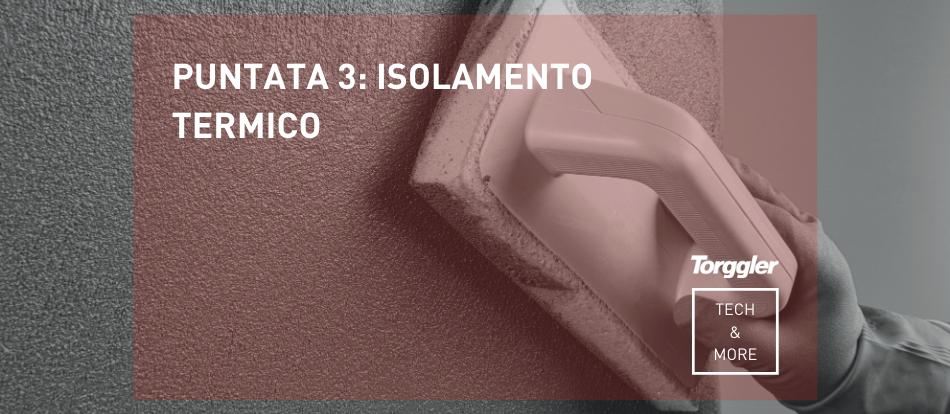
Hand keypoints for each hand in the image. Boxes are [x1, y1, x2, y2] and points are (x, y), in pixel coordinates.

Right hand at [691, 155, 864, 399]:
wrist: (841, 373)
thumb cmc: (817, 364)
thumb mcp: (771, 355)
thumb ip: (728, 332)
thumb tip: (683, 308)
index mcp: (816, 259)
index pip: (766, 213)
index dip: (727, 199)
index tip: (691, 193)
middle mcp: (811, 240)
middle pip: (760, 194)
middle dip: (720, 178)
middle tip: (678, 172)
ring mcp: (800, 240)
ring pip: (758, 197)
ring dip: (724, 186)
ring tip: (684, 178)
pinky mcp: (786, 247)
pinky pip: (756, 213)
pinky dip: (730, 202)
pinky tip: (702, 199)